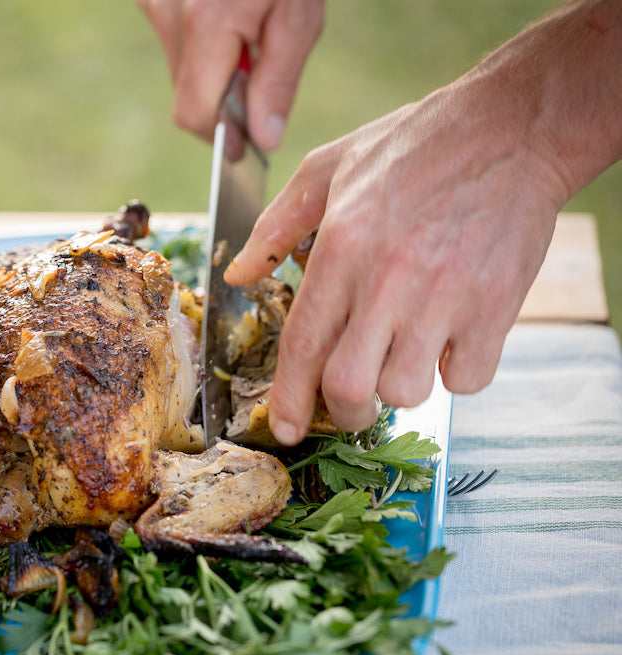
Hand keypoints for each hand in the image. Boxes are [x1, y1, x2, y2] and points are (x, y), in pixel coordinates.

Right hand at [137, 0, 323, 151]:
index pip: (194, 114)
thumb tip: (264, 140)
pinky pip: (174, 36)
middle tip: (259, 82)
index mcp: (207, 24)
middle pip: (185, 94)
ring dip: (212, 70)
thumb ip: (278, 81)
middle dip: (222, 103)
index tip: (244, 148)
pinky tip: (228, 15)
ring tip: (248, 33)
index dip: (220, 137)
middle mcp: (168, 12)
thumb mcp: (299, 14)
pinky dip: (201, 42)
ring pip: (180, 67)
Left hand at [225, 79, 567, 443]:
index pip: (303, 344)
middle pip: (350, 387)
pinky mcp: (497, 307)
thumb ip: (276, 226)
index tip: (284, 428)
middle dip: (343, 412)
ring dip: (401, 388)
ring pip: (408, 392)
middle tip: (349, 402)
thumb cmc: (414, 146)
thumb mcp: (327, 168)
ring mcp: (446, 297)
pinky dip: (457, 373)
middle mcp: (388, 279)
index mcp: (342, 246)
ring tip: (405, 353)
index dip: (289, 398)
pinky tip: (452, 338)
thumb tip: (239, 275)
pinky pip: (469, 379)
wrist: (512, 129)